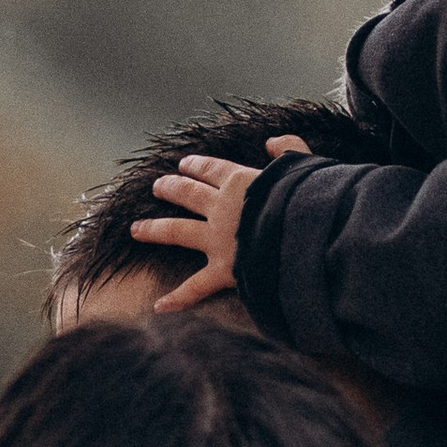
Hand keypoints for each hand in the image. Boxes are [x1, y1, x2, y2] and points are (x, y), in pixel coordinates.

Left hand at [132, 135, 307, 314]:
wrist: (307, 236)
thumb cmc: (310, 200)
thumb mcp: (305, 165)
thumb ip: (289, 149)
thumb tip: (273, 141)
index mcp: (241, 182)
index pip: (212, 170)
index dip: (197, 166)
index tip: (184, 164)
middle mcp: (222, 208)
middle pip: (187, 194)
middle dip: (170, 188)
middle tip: (157, 187)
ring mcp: (218, 240)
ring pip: (177, 231)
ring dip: (154, 229)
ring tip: (136, 229)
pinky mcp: (223, 271)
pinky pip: (196, 287)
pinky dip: (178, 298)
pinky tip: (158, 306)